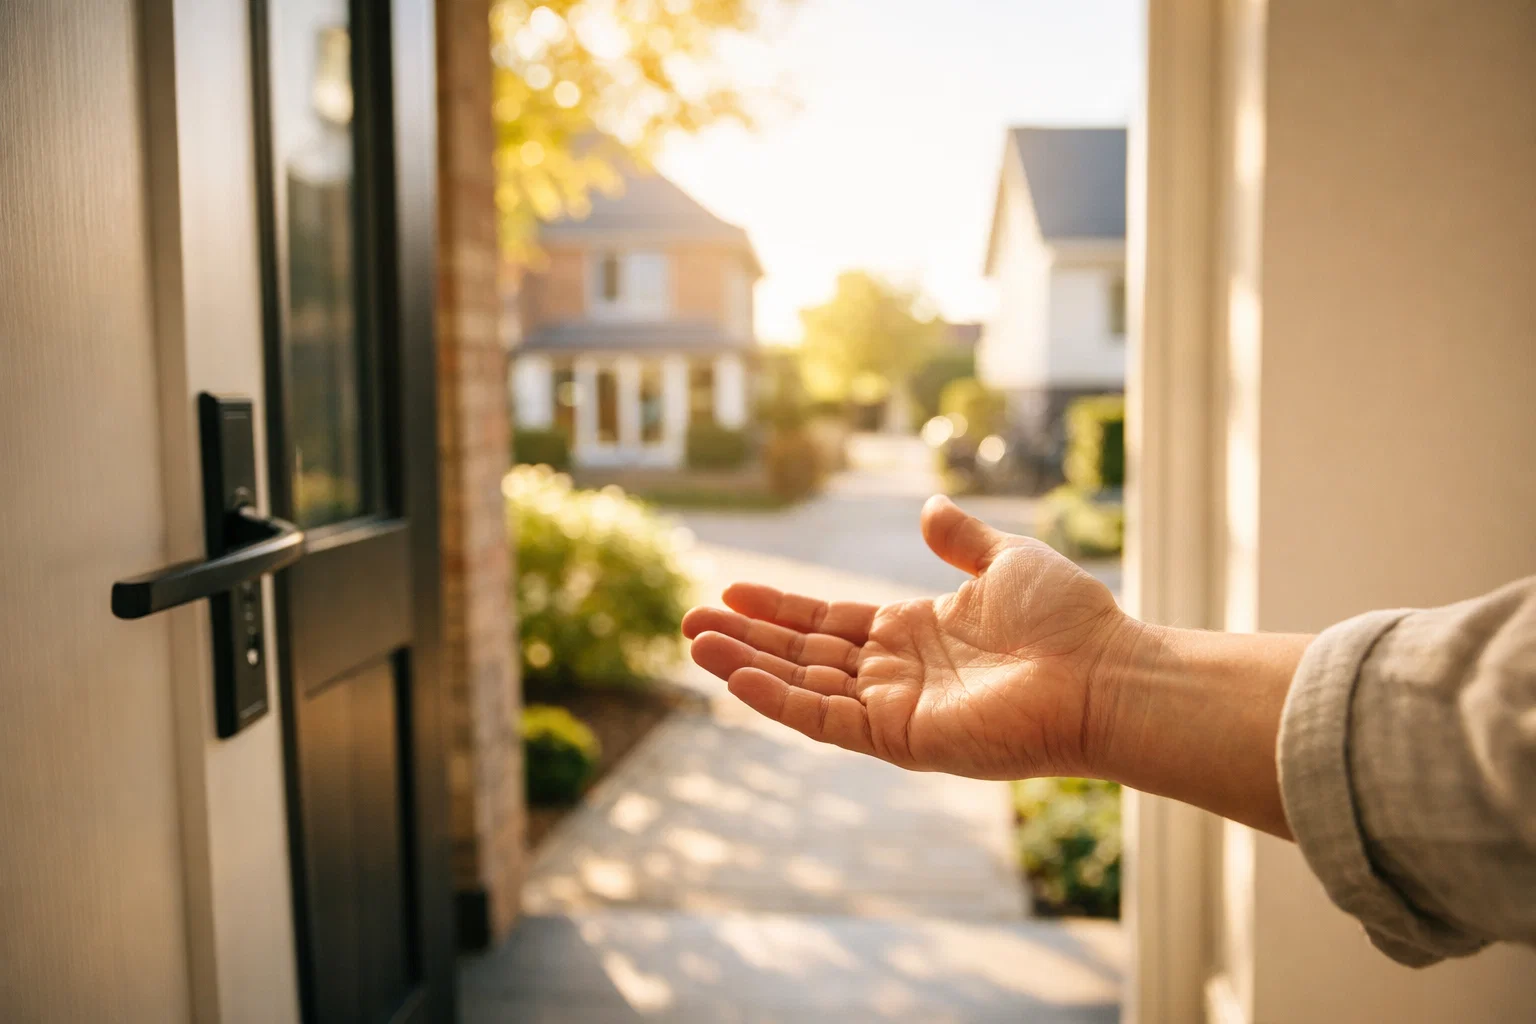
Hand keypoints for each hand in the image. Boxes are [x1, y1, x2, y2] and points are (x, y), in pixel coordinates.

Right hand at [682, 495, 1135, 779]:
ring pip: (804, 686)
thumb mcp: (1006, 561)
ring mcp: (896, 709)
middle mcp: (896, 674)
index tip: (731, 590)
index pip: (828, 622)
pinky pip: (827, 719)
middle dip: (747, 638)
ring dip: (748, 666)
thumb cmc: (1068, 619)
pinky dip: (780, 700)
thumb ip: (961, 540)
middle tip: (689, 620)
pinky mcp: (902, 738)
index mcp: (914, 634)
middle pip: (804, 655)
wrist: (1105, 671)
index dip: (779, 608)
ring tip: (695, 644)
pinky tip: (738, 676)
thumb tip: (930, 506)